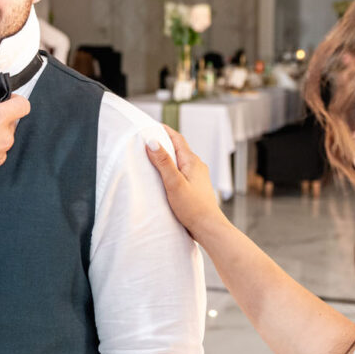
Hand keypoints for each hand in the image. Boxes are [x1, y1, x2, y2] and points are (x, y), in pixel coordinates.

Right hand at [146, 125, 227, 239]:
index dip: (163, 130)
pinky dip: (171, 170)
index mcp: (192, 161)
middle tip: (146, 140)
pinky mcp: (195, 187)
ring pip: (179, 161)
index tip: (150, 126)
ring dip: (166, 157)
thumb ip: (163, 162)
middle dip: (163, 143)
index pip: (177, 138)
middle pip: (178, 148)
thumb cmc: (193, 208)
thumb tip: (152, 141)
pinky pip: (181, 172)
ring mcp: (197, 176)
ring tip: (151, 158)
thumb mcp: (174, 183)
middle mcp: (196, 166)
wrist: (208, 228)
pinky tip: (163, 178)